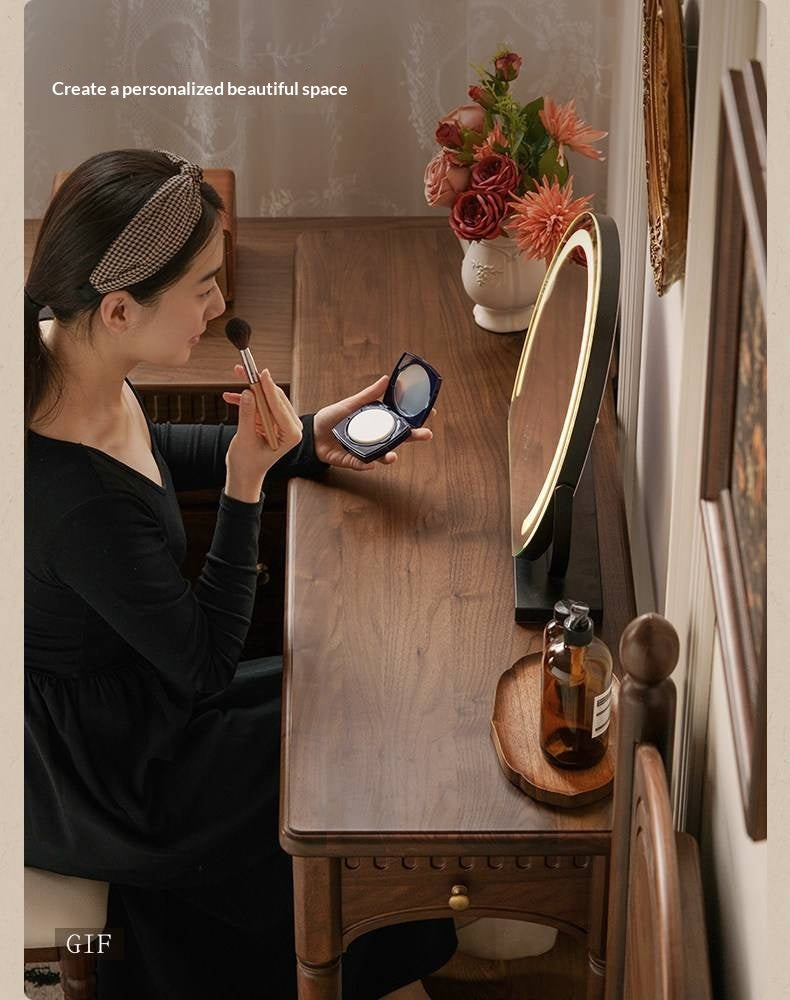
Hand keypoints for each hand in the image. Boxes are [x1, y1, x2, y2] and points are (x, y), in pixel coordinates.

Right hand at [222, 366, 302, 498]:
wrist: (245, 474)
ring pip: (266, 399)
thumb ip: (247, 415)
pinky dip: (246, 401)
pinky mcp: (272, 421)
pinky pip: (260, 405)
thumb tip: (248, 393)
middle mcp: (291, 427)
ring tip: (236, 376)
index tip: (261, 373)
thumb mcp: (245, 439)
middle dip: (257, 384)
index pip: (280, 406)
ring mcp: (282, 424)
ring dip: (250, 389)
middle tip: (244, 370)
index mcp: (291, 435)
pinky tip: (230, 397)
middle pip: (275, 398)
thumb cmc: (248, 464)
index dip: (269, 388)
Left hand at [312, 375, 434, 470]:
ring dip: (389, 457)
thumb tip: (387, 379)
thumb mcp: (350, 404)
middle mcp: (375, 437)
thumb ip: (369, 395)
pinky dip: (365, 465)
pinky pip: (361, 465)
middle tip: (427, 435)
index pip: (400, 421)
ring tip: (393, 456)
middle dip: (414, 437)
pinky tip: (369, 464)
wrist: (311, 434)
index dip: (416, 418)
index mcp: (377, 422)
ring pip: (382, 455)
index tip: (431, 412)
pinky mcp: (353, 461)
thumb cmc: (331, 418)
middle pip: (399, 438)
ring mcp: (366, 450)